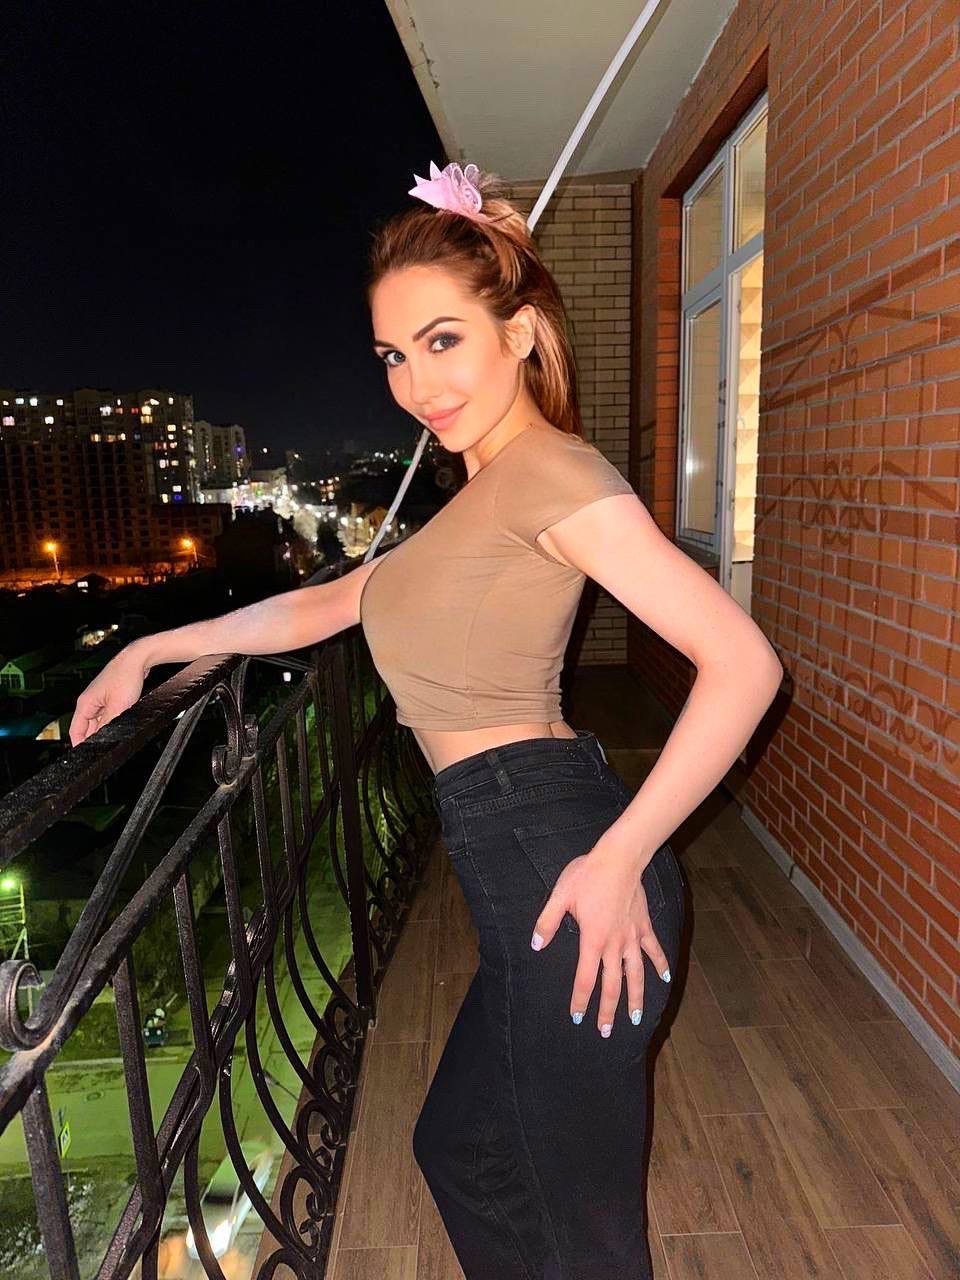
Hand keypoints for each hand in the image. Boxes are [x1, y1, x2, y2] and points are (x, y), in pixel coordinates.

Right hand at [68, 644, 149, 746]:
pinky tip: (121, 723)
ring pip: (99, 722)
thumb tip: (102, 740)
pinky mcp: (111, 697)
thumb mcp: (117, 708)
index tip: (84, 756)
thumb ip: (107, 726)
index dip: (79, 745)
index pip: (75, 731)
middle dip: (94, 739)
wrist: (139, 659)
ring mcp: (100, 699)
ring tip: (115, 735)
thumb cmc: (126, 677)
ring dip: (105, 729)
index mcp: (85, 703)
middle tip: (104, 749)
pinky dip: (112, 721)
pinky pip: (108, 714)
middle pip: (87, 728)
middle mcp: (89, 701)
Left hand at [529, 844, 670, 1035]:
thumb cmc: (587, 875)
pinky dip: (660, 964)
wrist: (618, 858)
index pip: (584, 978)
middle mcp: (614, 944)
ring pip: (636, 974)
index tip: (576, 1017)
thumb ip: (547, 922)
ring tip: (637, 1019)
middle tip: (605, 1032)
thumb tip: (536, 945)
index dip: (579, 1000)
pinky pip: (654, 950)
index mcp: (592, 940)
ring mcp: (632, 937)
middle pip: (612, 985)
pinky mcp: (643, 926)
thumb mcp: (560, 896)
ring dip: (636, 998)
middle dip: (608, 1011)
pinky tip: (665, 978)